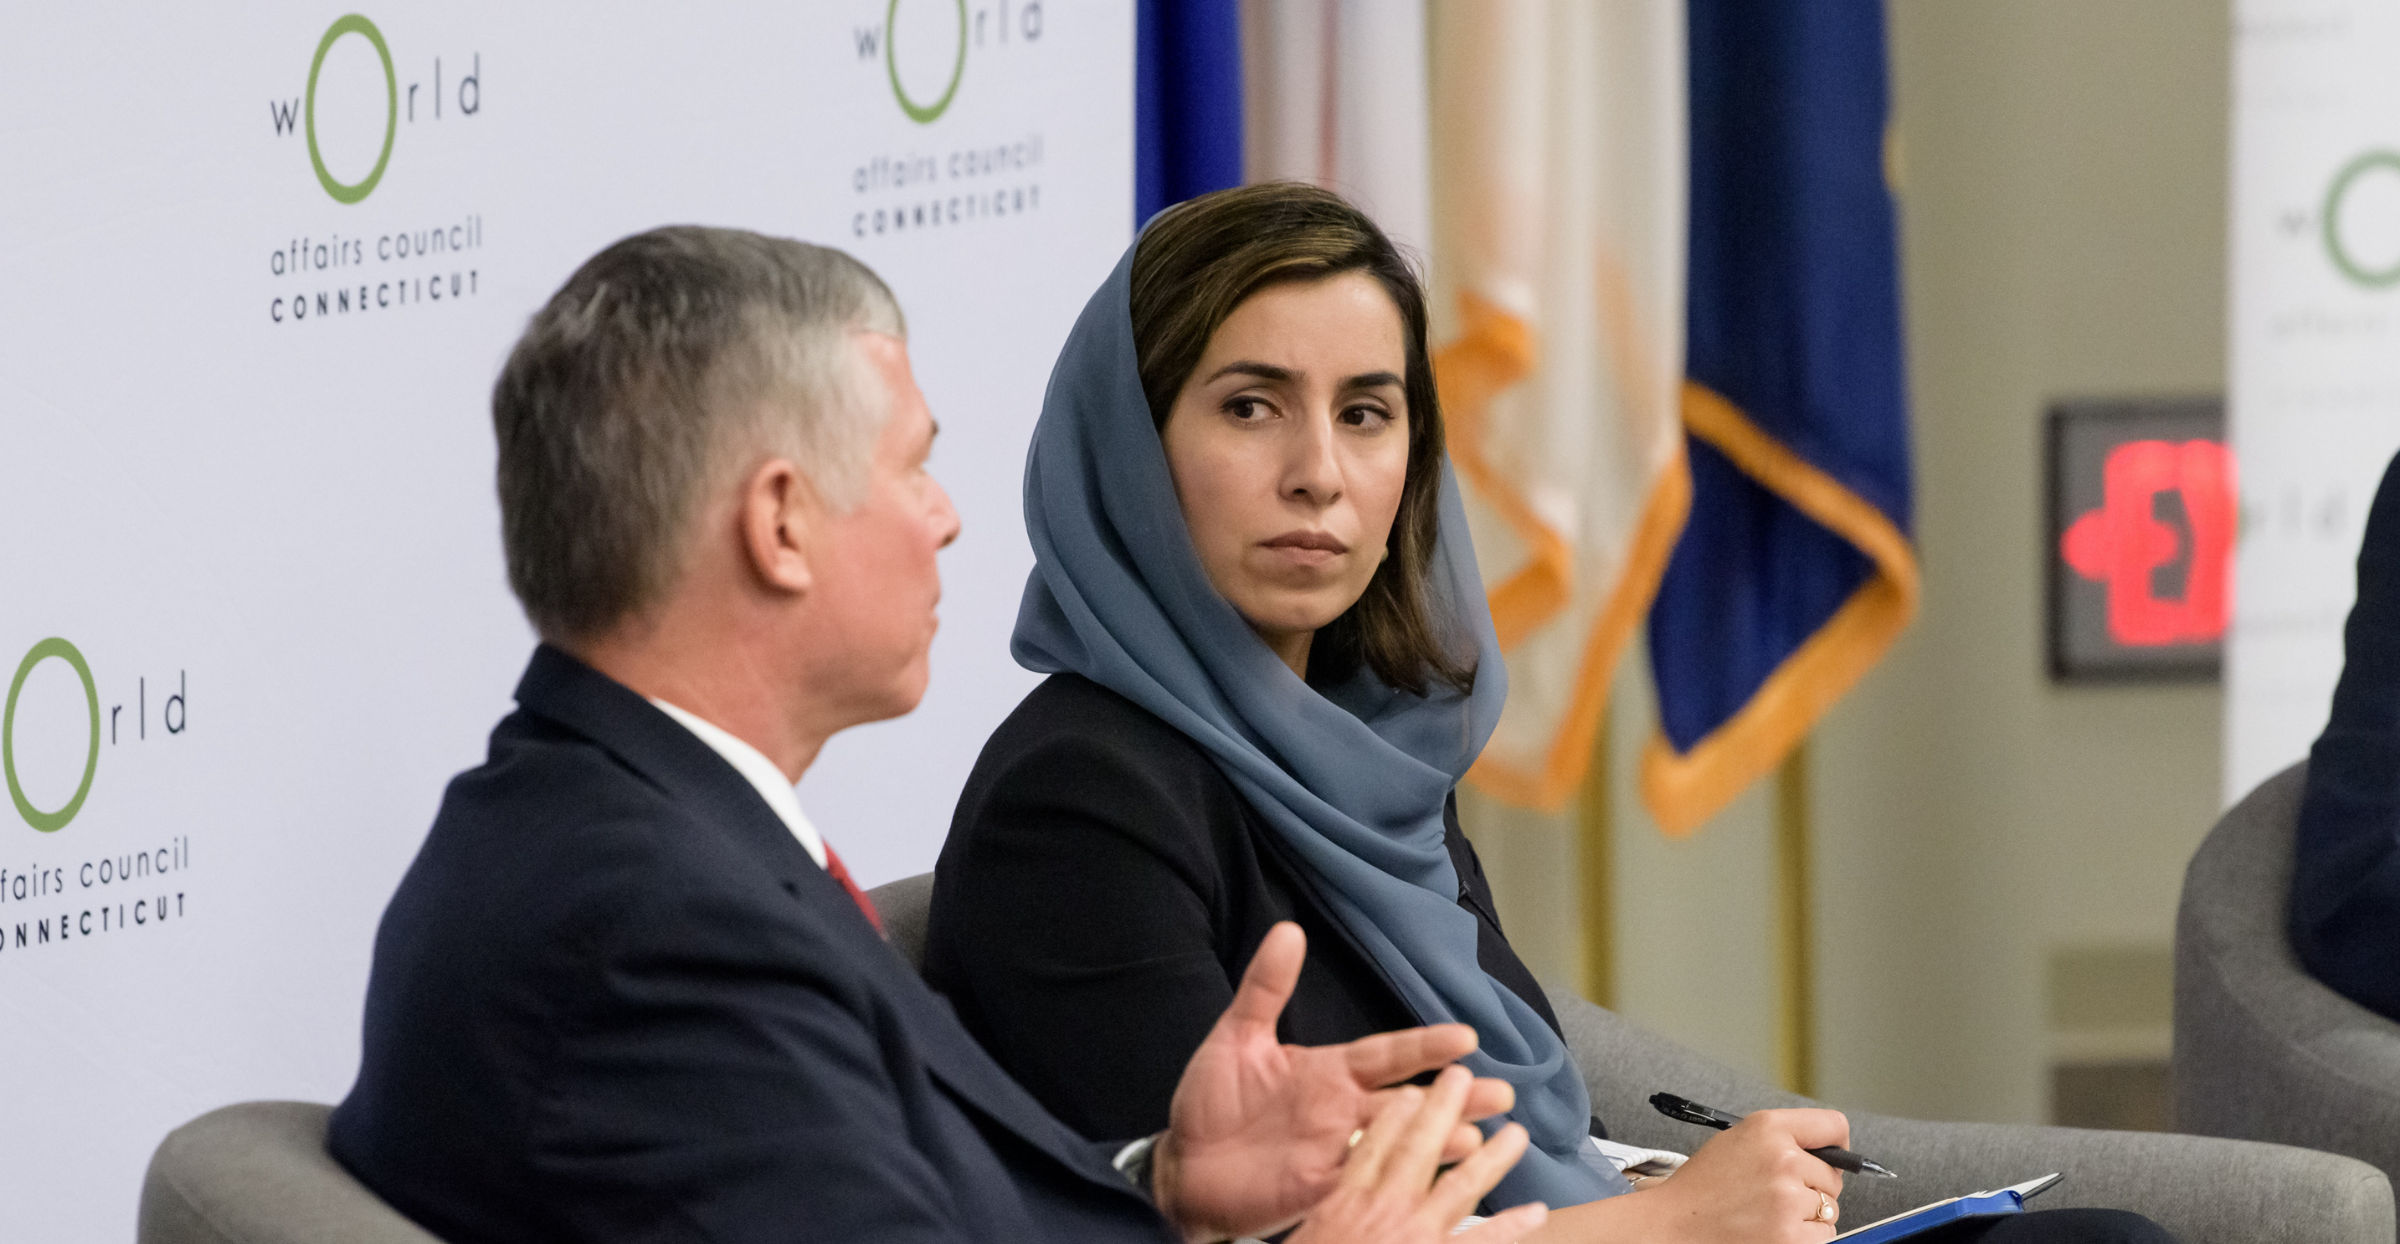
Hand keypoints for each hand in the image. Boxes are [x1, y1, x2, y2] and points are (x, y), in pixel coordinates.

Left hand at [1152, 922, 1516, 1242]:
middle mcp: (1342, 1110)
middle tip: (1502, 1094)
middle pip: (1409, 1101)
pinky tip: (1431, 1180)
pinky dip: (1399, 1181)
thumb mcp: (1236, 1037)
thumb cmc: (1211, 1100)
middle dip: (1455, 1097)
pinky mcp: (1322, 1189)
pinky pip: (1368, 1183)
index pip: (1386, 1055)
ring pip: (1399, 1145)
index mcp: (1329, 1072)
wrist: (1183, 1165)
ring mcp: (1337, 1151)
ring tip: (1480, 1140)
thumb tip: (1288, 931)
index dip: (1423, 1047)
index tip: (1465, 1037)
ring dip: (1439, 1142)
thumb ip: (1265, 988)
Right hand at [1285, 1066, 1549, 1243]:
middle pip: (1419, 1147)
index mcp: (1343, 1203)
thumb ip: (1327, 1217)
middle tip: (1464, 1078)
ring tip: (1516, 1132)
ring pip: (1462, 1184)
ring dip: (1493, 1156)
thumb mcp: (1307, 1238)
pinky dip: (1512, 1228)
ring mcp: (1417, 1234)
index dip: (1394, 1115)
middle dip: (1443, 1107)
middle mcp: (1384, 1209)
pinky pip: (1483, 1242)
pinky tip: (1536, 1213)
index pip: (1371, 1146)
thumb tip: (1331, 1209)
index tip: (1411, 1090)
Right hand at [1618, 1108, 1850, 1243]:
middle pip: (1834, 1175)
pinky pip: (1824, 1234)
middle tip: (1779, 1191)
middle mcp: (1784, 1159)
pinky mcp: (1790, 1235)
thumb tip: (1832, 1152)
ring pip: (1830, 1207)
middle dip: (1815, 1185)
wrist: (1675, 1222)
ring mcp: (1788, 1199)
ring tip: (1771, 1212)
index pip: (1834, 1126)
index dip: (1837, 1144)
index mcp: (1769, 1127)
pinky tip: (1775, 1228)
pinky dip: (1806, 1236)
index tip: (1831, 1155)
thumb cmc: (1705, 1183)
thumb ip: (1783, 1138)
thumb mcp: (1739, 1139)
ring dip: (1809, 1213)